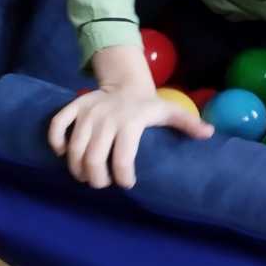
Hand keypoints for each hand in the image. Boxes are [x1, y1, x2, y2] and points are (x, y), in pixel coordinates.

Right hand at [48, 84, 212, 188]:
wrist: (125, 81)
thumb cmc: (149, 104)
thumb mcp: (170, 111)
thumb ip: (187, 123)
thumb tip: (209, 134)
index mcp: (131, 122)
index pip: (123, 157)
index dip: (124, 176)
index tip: (127, 184)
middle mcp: (106, 118)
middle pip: (94, 158)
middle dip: (97, 179)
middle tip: (103, 184)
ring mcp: (87, 113)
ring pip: (74, 148)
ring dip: (78, 169)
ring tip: (87, 177)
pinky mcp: (73, 107)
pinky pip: (57, 125)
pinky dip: (56, 142)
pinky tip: (63, 155)